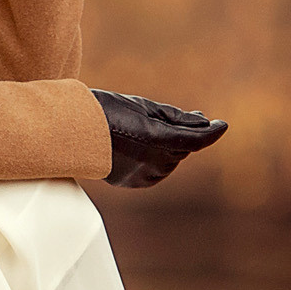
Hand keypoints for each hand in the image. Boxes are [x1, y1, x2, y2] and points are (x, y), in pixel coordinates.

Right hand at [92, 91, 228, 187]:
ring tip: (149, 131)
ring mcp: (142, 175)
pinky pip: (154, 173)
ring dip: (168, 148)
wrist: (68, 130)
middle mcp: (153, 161)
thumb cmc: (105, 111)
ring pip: (170, 161)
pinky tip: (140, 148)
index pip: (197, 139)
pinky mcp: (132, 182)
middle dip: (184, 135)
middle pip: (182, 149)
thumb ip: (176, 118)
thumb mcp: (144, 107)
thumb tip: (202, 122)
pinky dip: (155, 160)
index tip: (222, 124)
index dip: (213, 132)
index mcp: (157, 138)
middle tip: (182, 119)